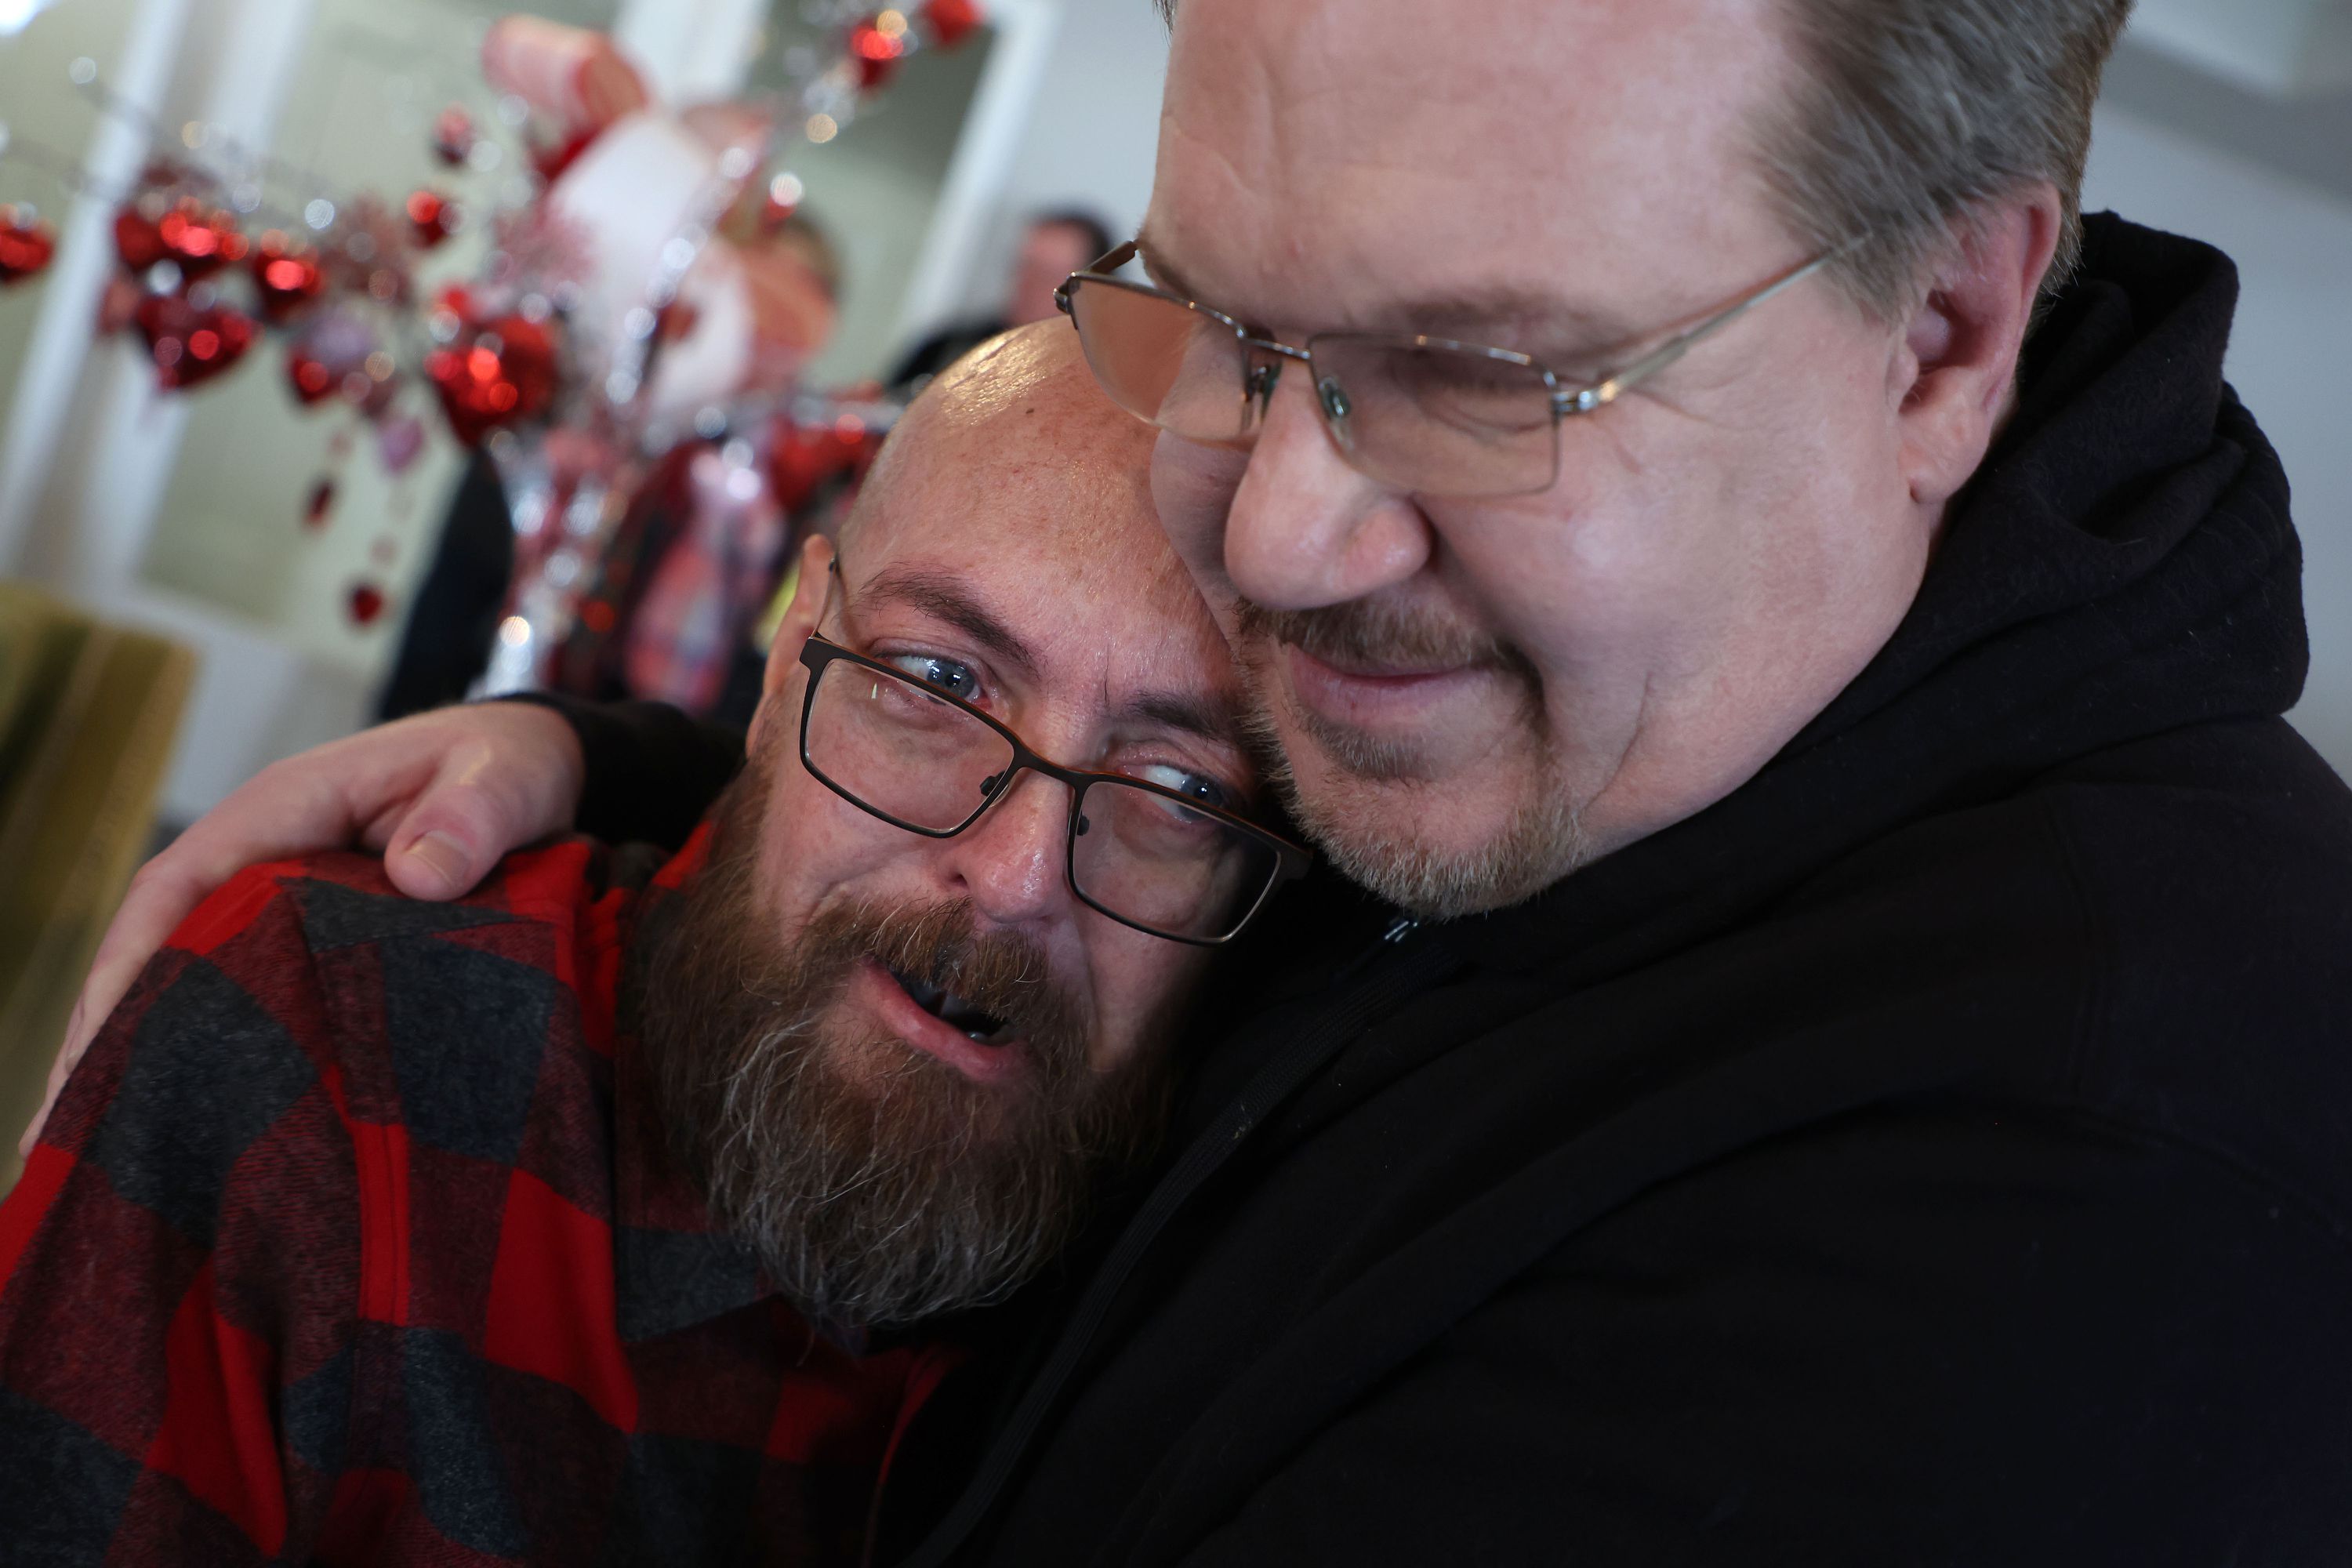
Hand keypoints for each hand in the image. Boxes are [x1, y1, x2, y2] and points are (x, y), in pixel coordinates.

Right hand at [20, 701, 585, 1155]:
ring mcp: (287, 904)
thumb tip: (422, 873)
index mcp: (287, 809)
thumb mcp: (505, 779)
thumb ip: (473, 816)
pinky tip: (203, 1130)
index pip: (180, 886)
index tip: (99, 1048)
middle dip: (112, 1037)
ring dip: (151, 1058)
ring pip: (199, 983)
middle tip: (75, 1139)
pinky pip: (254, 998)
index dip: (132, 965)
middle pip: (163, 948)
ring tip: (109, 1156)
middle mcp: (268, 857)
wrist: (535, 770)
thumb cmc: (508, 765)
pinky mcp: (315, 943)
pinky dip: (220, 1054)